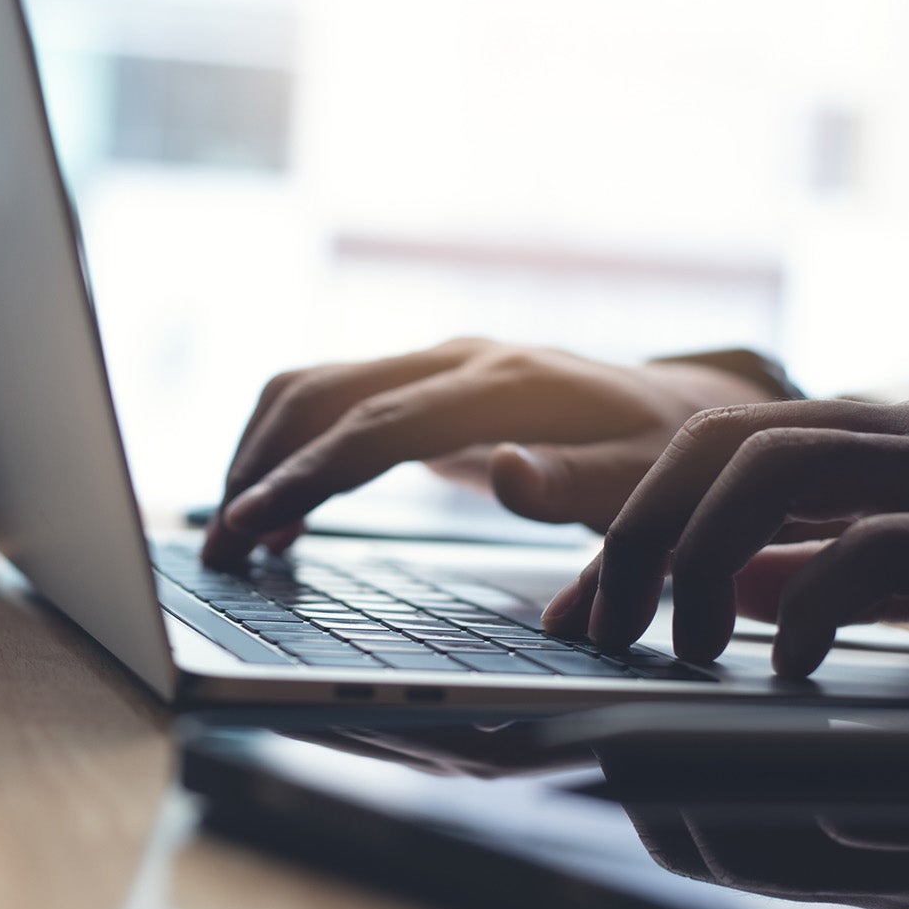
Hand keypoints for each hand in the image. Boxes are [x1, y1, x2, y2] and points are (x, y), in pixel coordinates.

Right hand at [201, 338, 768, 569]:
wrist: (689, 411)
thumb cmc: (671, 461)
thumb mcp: (647, 483)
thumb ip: (578, 484)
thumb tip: (502, 474)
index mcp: (505, 384)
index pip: (375, 425)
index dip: (304, 477)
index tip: (249, 527)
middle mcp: (458, 357)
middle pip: (322, 394)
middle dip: (258, 470)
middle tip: (219, 551)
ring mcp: (436, 360)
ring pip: (312, 387)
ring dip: (261, 454)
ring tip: (236, 538)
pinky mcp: (423, 379)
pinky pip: (332, 399)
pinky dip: (288, 448)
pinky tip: (278, 516)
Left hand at [542, 400, 908, 686]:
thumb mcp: (907, 584)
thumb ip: (813, 570)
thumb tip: (719, 587)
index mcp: (868, 439)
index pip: (705, 449)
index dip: (620, 523)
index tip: (569, 613)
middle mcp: (903, 433)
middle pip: (718, 443)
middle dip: (636, 536)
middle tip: (603, 634)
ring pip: (777, 467)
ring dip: (701, 560)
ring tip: (680, 653)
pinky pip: (876, 547)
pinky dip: (806, 607)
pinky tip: (784, 670)